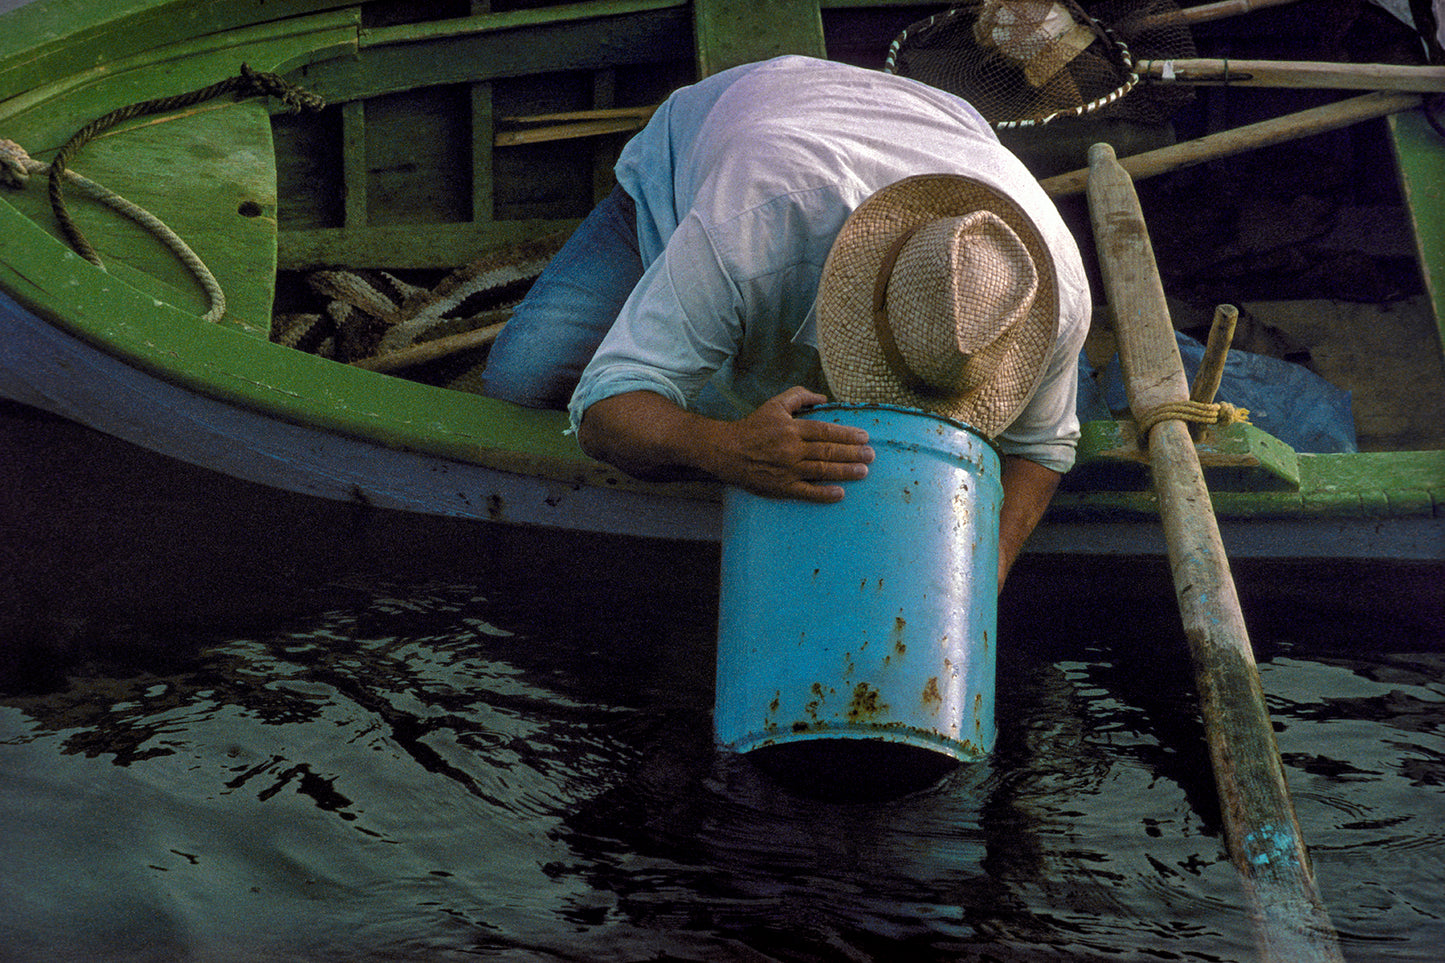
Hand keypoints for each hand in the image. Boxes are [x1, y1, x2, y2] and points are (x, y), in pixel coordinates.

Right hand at [704, 387, 873, 502]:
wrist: (726, 451)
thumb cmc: (753, 426)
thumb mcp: (774, 404)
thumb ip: (799, 396)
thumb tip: (823, 397)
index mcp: (791, 428)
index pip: (825, 431)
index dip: (846, 434)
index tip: (864, 437)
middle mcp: (792, 449)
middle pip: (827, 451)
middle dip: (852, 453)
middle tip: (872, 455)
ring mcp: (787, 470)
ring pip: (821, 470)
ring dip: (845, 471)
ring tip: (864, 472)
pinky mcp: (781, 487)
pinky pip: (806, 492)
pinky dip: (823, 493)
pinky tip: (840, 493)